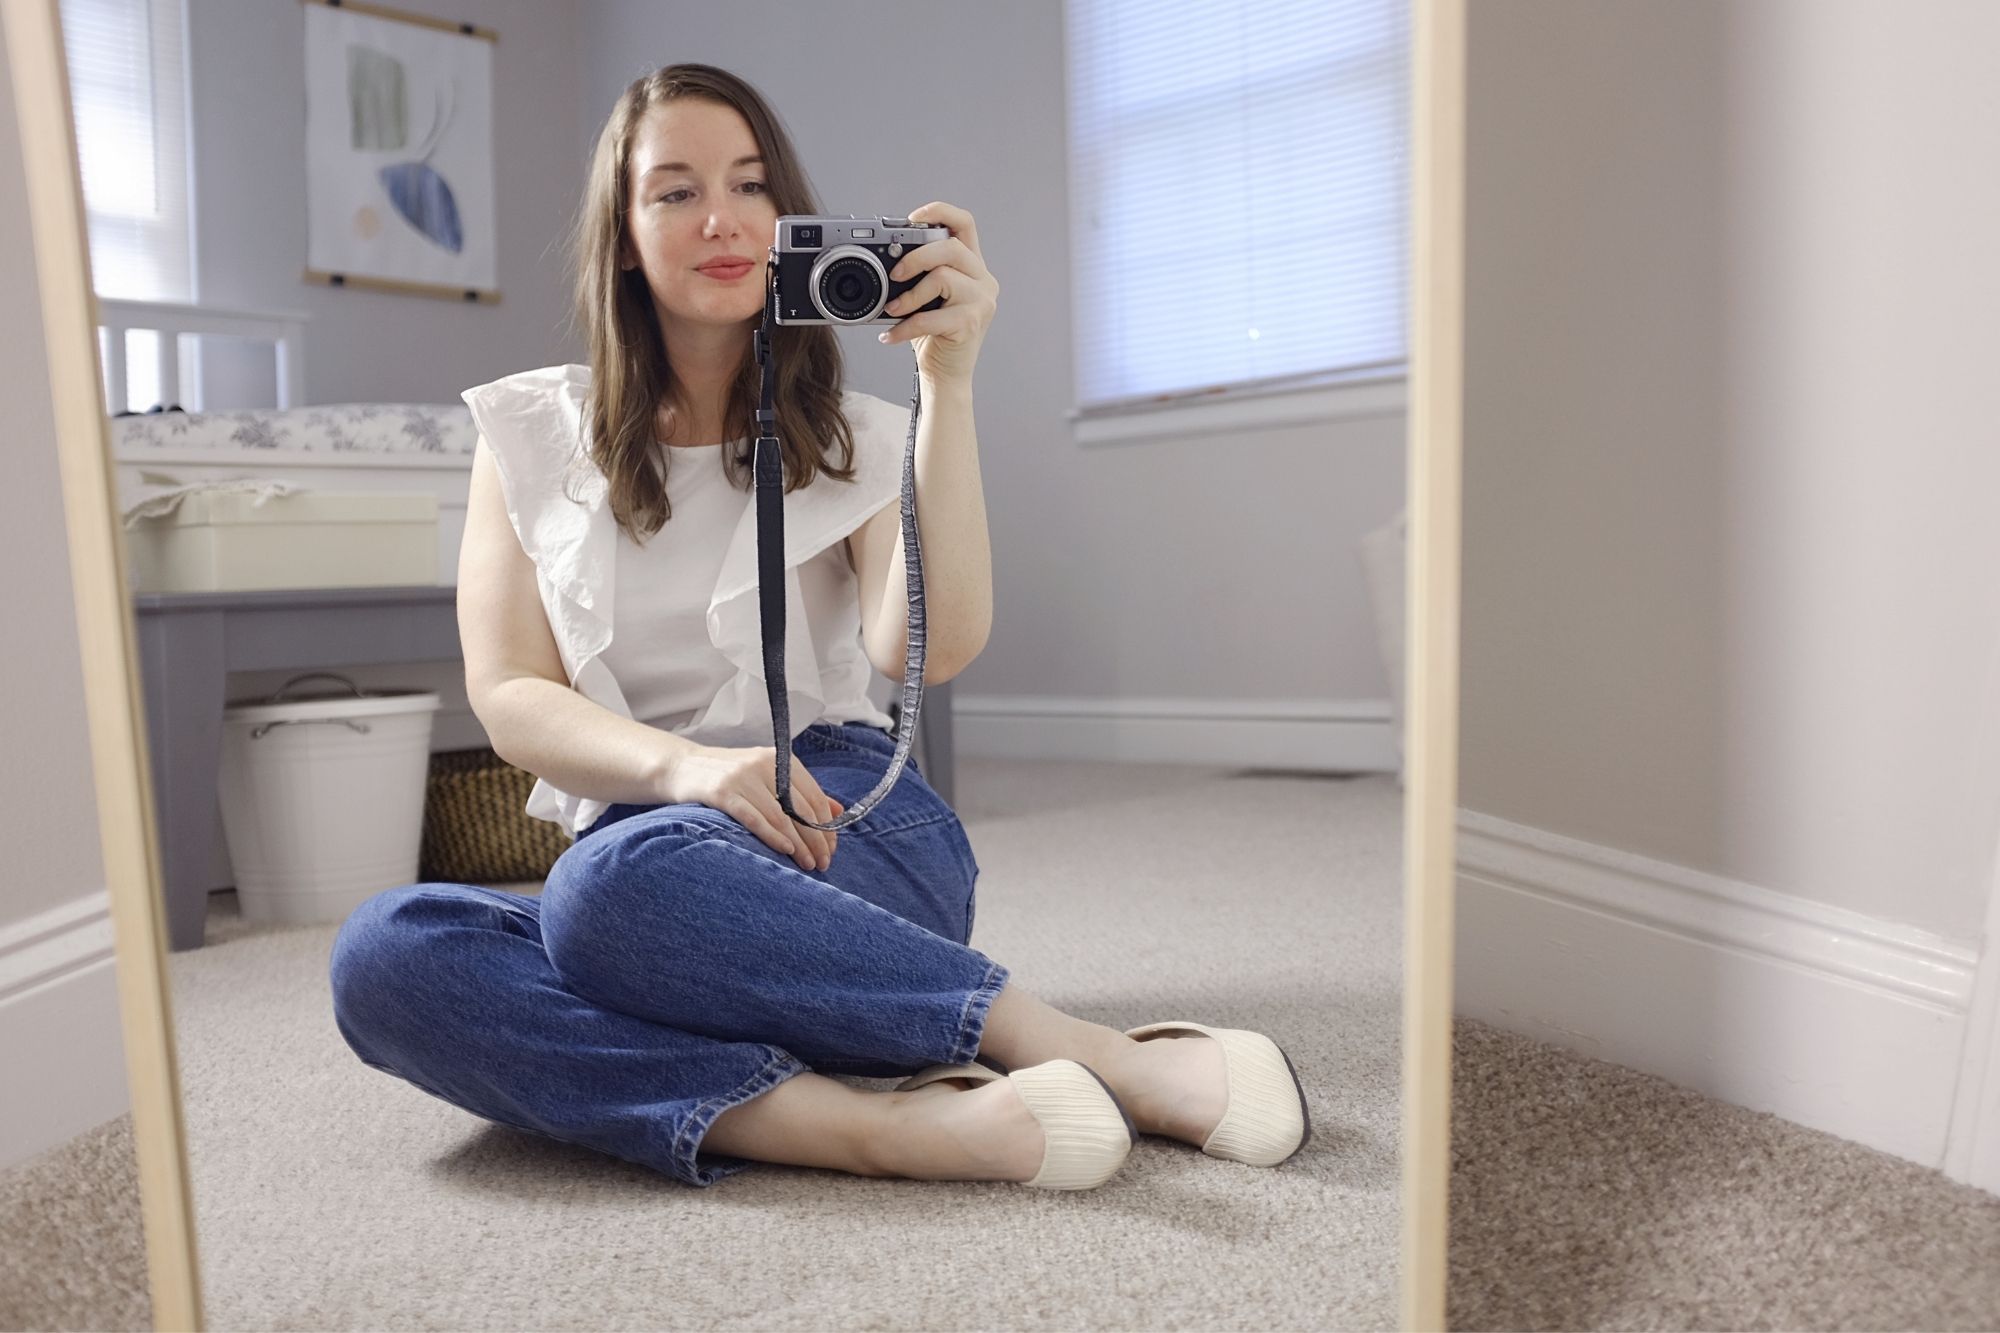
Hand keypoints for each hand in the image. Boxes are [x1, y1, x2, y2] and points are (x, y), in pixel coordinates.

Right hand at [663, 744, 843, 873]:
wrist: (682, 767)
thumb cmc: (729, 776)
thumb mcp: (768, 776)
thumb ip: (801, 792)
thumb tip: (838, 811)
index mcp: (781, 760)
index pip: (814, 797)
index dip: (827, 826)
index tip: (832, 849)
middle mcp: (765, 765)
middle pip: (801, 808)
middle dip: (817, 839)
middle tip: (824, 863)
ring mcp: (743, 777)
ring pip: (781, 816)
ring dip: (798, 845)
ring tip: (808, 864)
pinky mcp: (722, 792)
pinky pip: (753, 817)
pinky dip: (772, 835)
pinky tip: (785, 851)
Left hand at [878, 201, 999, 384]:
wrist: (946, 374)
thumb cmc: (934, 335)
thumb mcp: (925, 297)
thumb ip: (917, 275)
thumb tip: (883, 260)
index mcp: (972, 267)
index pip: (965, 224)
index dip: (940, 212)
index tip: (913, 218)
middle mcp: (983, 280)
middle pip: (952, 246)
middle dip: (917, 255)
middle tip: (894, 273)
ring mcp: (981, 301)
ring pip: (943, 277)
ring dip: (910, 294)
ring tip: (893, 309)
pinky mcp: (971, 324)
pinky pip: (932, 317)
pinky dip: (905, 326)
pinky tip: (890, 335)